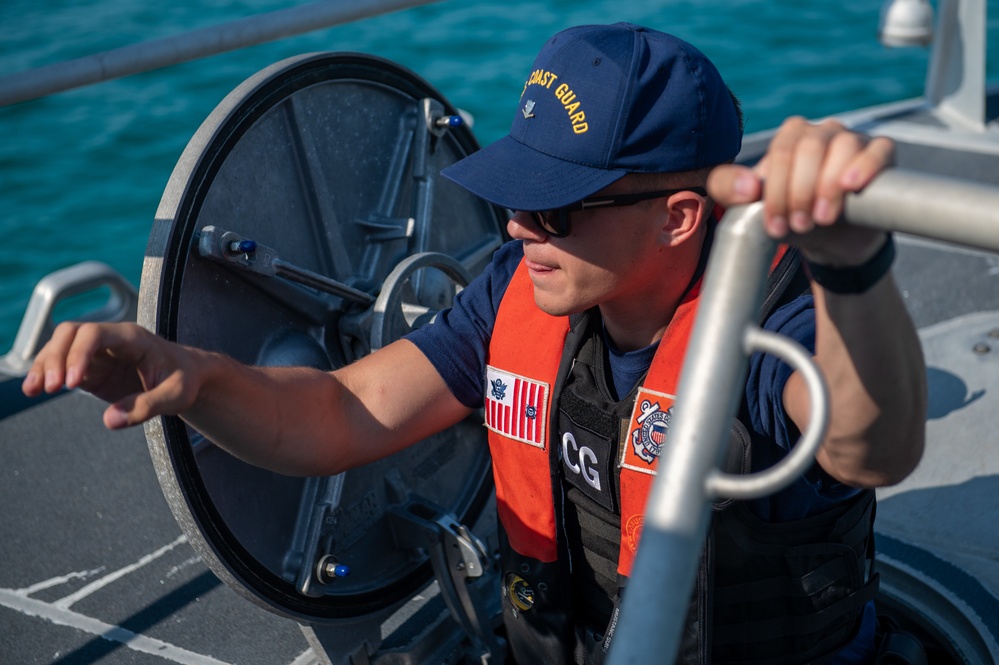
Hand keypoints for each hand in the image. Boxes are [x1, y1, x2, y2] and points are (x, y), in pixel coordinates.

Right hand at [21, 321, 201, 429]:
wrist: (187, 376)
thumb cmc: (184, 380)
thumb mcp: (176, 396)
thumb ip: (146, 406)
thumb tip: (110, 420)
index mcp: (133, 339)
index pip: (96, 334)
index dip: (79, 354)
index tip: (72, 382)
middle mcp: (111, 340)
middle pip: (71, 333)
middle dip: (55, 357)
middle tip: (50, 387)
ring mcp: (98, 352)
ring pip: (61, 346)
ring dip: (44, 365)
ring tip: (34, 390)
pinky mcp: (92, 368)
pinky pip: (62, 365)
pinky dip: (46, 374)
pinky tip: (34, 390)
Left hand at [707, 117, 894, 265]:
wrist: (832, 241)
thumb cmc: (791, 217)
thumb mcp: (751, 207)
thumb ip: (728, 189)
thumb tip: (747, 186)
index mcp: (790, 136)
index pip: (780, 153)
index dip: (776, 192)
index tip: (776, 226)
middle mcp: (822, 131)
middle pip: (809, 148)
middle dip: (800, 191)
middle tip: (799, 224)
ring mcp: (853, 138)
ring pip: (843, 146)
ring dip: (828, 186)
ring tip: (822, 219)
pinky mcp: (881, 153)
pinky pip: (878, 149)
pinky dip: (865, 165)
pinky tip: (851, 186)